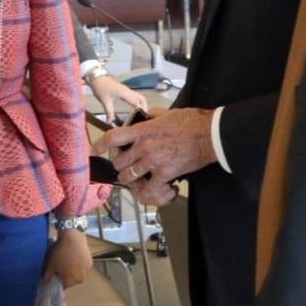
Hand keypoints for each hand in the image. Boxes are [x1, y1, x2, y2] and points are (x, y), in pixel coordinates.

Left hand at [41, 227, 91, 288]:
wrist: (72, 238)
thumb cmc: (60, 253)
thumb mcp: (50, 265)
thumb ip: (47, 276)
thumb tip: (44, 283)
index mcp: (70, 281)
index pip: (63, 285)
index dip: (58, 279)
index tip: (55, 272)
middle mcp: (80, 279)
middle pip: (71, 280)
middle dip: (66, 275)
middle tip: (61, 264)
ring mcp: (86, 271)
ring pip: (78, 273)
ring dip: (74, 269)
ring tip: (68, 259)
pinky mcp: (90, 263)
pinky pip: (83, 267)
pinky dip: (79, 263)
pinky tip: (74, 255)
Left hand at [88, 75, 147, 123]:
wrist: (96, 77)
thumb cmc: (101, 88)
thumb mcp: (105, 101)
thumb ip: (109, 113)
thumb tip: (109, 122)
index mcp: (125, 94)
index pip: (138, 103)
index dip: (142, 110)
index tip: (144, 118)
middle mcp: (128, 91)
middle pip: (141, 98)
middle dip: (144, 107)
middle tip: (143, 116)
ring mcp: (126, 90)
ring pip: (138, 96)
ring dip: (141, 104)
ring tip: (140, 113)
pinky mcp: (123, 90)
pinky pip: (134, 96)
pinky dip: (136, 101)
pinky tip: (133, 108)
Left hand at [91, 107, 214, 203]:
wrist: (210, 134)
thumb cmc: (191, 122)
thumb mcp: (167, 113)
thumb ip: (152, 115)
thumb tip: (147, 116)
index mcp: (142, 130)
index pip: (113, 138)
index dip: (100, 145)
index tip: (95, 150)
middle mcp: (143, 147)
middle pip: (118, 162)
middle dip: (120, 166)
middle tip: (126, 167)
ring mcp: (153, 162)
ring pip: (129, 177)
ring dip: (132, 180)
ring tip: (139, 180)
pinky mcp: (165, 174)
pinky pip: (150, 189)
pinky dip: (154, 192)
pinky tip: (165, 188)